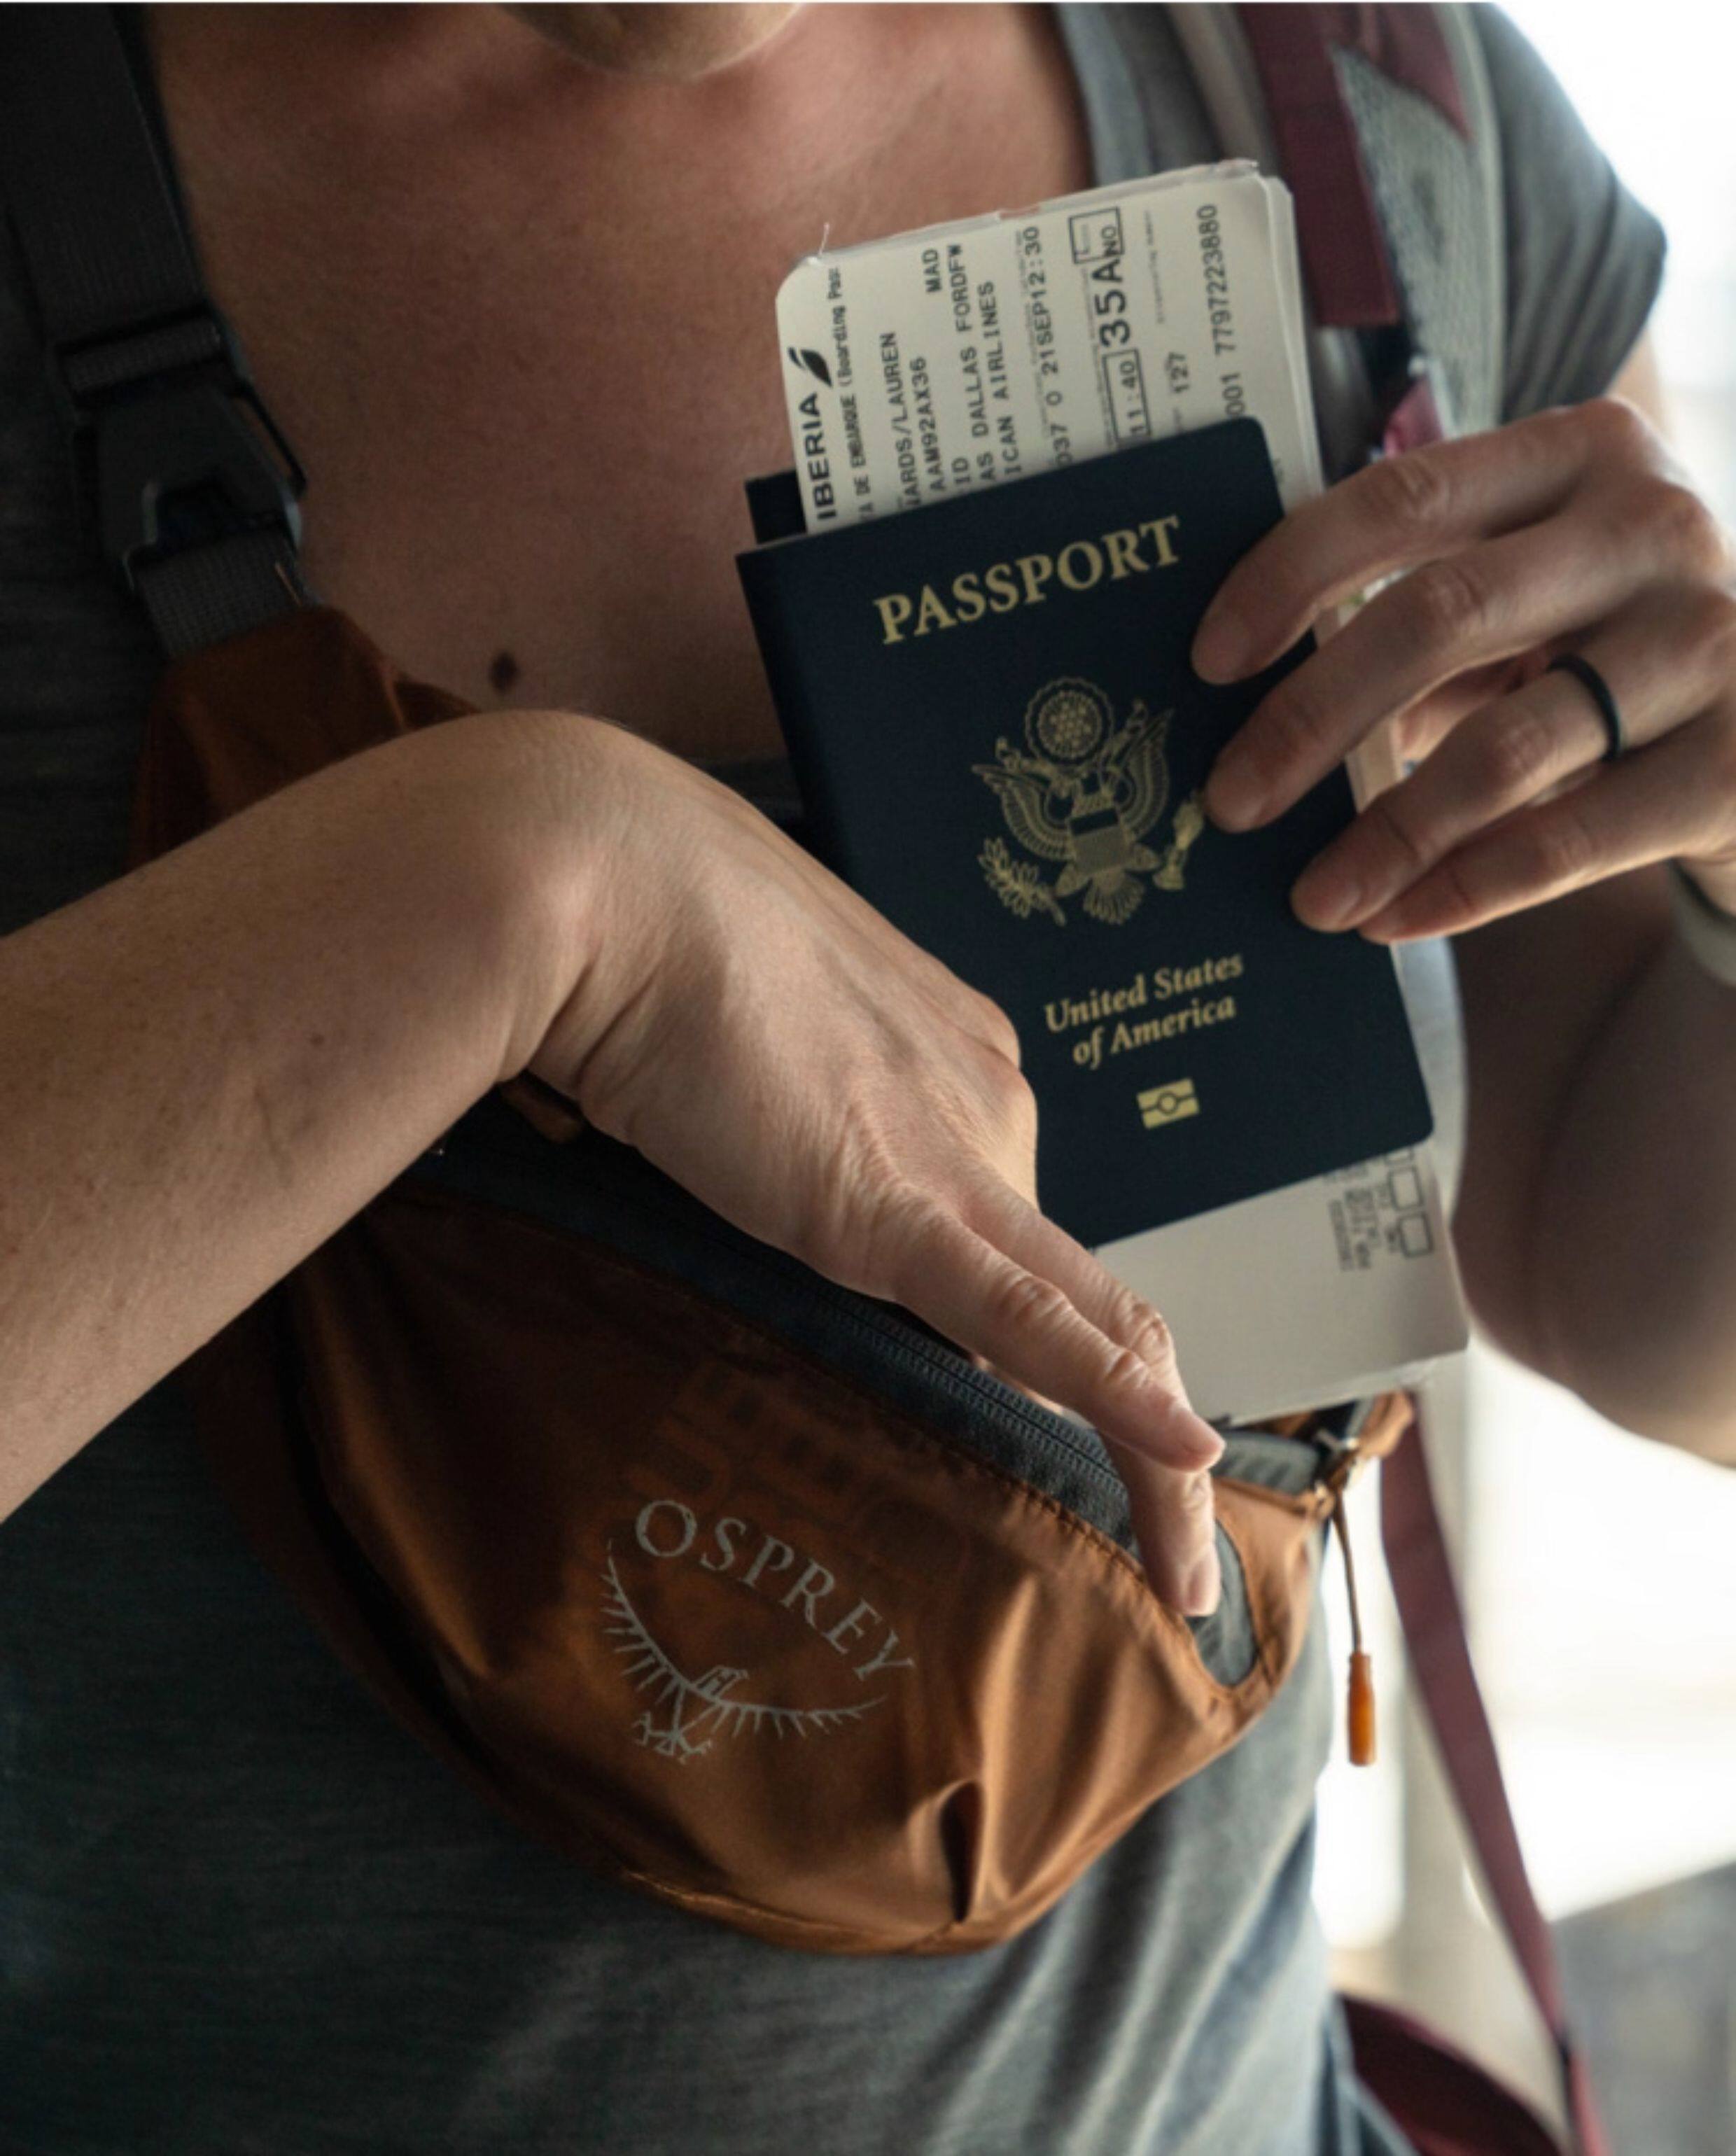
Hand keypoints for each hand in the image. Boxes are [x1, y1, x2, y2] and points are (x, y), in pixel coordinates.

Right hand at [507, 717, 1224, 1612]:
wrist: (597, 877)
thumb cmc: (630, 933)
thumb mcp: (727, 1042)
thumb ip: (773, 1120)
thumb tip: (753, 1172)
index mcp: (953, 1059)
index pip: (1022, 1226)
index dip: (1063, 1333)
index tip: (1076, 1415)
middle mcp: (985, 1103)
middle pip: (1071, 1289)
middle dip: (1125, 1422)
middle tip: (1152, 1545)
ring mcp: (952, 1152)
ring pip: (1090, 1327)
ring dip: (1152, 1462)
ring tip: (1180, 1581)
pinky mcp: (895, 1202)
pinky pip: (1030, 1320)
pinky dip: (1114, 1400)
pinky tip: (1186, 1472)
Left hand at [1189, 397, 1735, 935]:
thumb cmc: (1606, 641)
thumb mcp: (1529, 592)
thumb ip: (1419, 616)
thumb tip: (1249, 715)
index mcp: (1581, 453)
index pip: (1405, 495)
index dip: (1290, 576)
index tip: (1209, 661)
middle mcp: (1652, 527)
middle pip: (1438, 615)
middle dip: (1313, 717)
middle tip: (1230, 799)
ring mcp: (1707, 643)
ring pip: (1505, 747)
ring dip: (1386, 832)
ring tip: (1310, 897)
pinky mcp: (1734, 765)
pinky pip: (1568, 841)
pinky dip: (1463, 889)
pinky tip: (1392, 921)